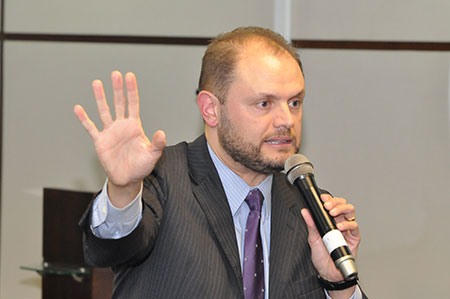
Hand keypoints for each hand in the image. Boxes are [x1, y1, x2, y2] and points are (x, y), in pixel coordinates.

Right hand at [74, 71, 165, 206]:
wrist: (127, 179)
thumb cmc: (141, 166)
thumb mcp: (152, 155)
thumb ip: (157, 144)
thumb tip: (162, 133)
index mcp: (134, 126)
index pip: (133, 104)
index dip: (131, 90)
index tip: (129, 76)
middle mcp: (122, 125)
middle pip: (119, 103)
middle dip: (117, 89)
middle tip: (115, 74)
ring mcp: (110, 132)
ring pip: (104, 111)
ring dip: (100, 97)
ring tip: (97, 83)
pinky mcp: (100, 141)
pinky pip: (91, 128)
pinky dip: (84, 119)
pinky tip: (78, 108)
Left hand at [301, 194, 359, 297]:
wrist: (329, 273)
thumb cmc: (321, 257)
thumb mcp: (313, 239)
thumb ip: (311, 225)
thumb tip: (305, 212)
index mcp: (329, 221)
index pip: (331, 204)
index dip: (328, 199)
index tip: (322, 198)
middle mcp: (339, 222)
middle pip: (343, 204)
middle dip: (335, 202)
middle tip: (327, 206)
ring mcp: (347, 229)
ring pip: (350, 212)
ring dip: (342, 209)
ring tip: (333, 213)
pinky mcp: (354, 237)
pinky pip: (354, 226)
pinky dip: (348, 224)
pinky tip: (340, 226)